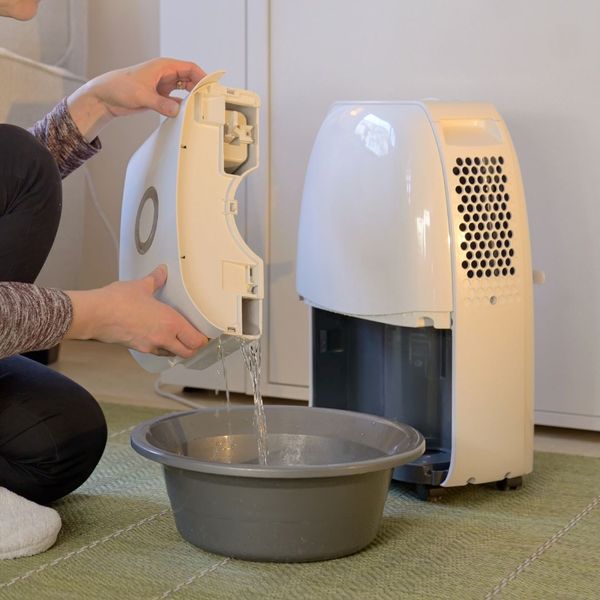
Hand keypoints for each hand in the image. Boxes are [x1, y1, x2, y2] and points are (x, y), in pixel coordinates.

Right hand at [65, 265, 208, 357]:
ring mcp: (150, 345)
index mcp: (170, 323)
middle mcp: (163, 337)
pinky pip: (157, 352)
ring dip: (178, 349)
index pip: (196, 340)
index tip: (205, 334)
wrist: (95, 315)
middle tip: (195, 338)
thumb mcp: (141, 286)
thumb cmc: (117, 302)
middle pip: (188, 352)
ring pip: (172, 354)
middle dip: (194, 347)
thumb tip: (161, 272)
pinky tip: (159, 338)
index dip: (203, 339)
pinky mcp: (138, 348)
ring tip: (179, 338)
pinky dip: (162, 348)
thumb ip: (155, 280)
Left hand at [67, 58, 205, 140]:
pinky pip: (177, 100)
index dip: (202, 76)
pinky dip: (184, 105)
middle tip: (209, 99)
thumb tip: (176, 109)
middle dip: (200, 88)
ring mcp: (163, 86)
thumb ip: (160, 103)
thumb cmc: (119, 86)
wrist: (106, 97)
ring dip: (193, 97)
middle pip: (190, 79)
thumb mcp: (142, 95)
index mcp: (163, 66)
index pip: (190, 68)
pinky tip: (188, 112)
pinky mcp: (160, 96)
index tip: (211, 85)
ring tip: (201, 106)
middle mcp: (165, 75)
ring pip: (185, 89)